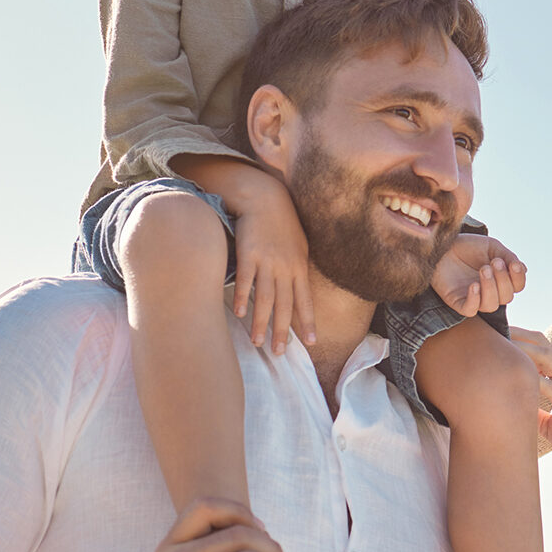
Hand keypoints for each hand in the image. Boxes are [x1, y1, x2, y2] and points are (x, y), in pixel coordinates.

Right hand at [232, 191, 314, 353]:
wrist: (265, 198)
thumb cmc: (282, 223)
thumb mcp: (299, 245)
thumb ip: (299, 268)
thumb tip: (300, 289)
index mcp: (299, 267)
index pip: (305, 300)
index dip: (308, 322)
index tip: (311, 343)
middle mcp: (285, 267)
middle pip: (285, 305)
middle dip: (283, 331)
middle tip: (279, 353)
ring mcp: (267, 261)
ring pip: (265, 297)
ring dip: (261, 322)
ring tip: (258, 342)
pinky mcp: (248, 253)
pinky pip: (246, 279)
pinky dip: (243, 297)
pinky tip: (239, 313)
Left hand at [432, 234, 525, 316]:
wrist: (443, 244)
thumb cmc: (468, 246)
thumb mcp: (492, 246)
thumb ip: (508, 256)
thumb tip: (523, 269)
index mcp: (501, 279)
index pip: (517, 286)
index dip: (518, 277)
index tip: (513, 264)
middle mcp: (490, 292)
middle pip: (506, 297)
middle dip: (503, 280)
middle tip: (494, 262)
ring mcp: (474, 298)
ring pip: (491, 305)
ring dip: (490, 288)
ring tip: (483, 269)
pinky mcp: (458, 302)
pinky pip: (470, 310)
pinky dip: (474, 300)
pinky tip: (473, 285)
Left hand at [509, 327, 551, 492]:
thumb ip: (535, 412)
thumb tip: (511, 409)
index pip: (540, 348)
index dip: (518, 338)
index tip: (493, 333)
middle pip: (542, 344)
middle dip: (517, 334)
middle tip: (489, 327)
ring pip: (548, 358)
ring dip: (523, 348)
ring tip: (499, 341)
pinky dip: (535, 381)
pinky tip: (516, 377)